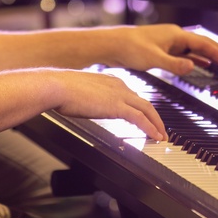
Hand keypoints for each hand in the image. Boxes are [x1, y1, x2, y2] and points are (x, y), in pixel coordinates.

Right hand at [52, 69, 166, 140]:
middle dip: (154, 117)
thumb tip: (83, 104)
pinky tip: (155, 136)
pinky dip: (150, 127)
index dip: (141, 108)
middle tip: (160, 129)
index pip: (132, 96)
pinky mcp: (117, 106)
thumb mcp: (79, 92)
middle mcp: (118, 85)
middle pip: (143, 102)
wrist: (56, 86)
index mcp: (110, 81)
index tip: (145, 118)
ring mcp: (119, 94)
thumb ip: (88, 98)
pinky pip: (140, 118)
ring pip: (146, 109)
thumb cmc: (61, 89)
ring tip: (161, 136)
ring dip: (156, 124)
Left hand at [100, 24, 217, 76]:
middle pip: (202, 44)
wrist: (112, 45)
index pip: (203, 43)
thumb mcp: (153, 58)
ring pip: (194, 49)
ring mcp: (169, 43)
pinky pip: (185, 54)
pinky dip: (195, 59)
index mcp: (175, 35)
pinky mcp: (163, 50)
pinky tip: (201, 65)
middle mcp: (174, 37)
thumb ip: (174, 64)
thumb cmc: (129, 47)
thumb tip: (193, 66)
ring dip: (209, 56)